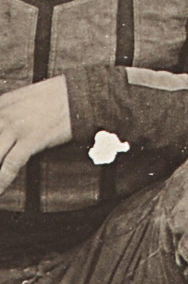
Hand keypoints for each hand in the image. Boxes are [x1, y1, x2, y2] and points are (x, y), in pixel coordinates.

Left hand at [0, 77, 72, 194]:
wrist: (82, 92)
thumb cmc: (61, 94)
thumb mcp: (28, 96)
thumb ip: (12, 111)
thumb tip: (7, 127)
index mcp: (1, 105)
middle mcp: (3, 116)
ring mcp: (16, 128)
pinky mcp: (32, 139)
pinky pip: (11, 165)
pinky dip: (3, 180)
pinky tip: (0, 192)